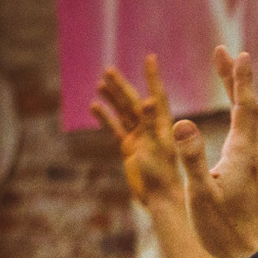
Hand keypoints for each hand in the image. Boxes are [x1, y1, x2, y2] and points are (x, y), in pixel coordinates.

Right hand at [92, 56, 182, 205]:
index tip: (150, 58)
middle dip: (122, 86)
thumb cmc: (163, 177)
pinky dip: (106, 118)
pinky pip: (116, 129)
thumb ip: (152, 124)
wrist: (160, 200)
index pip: (157, 96)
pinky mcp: (130, 149)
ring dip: (113, 98)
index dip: (153, 77)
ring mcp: (140, 139)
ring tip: (101, 83)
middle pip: (135, 102)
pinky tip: (94, 106)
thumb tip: (150, 100)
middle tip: (109, 70)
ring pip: (124, 113)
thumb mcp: (156, 148)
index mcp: (163, 127)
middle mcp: (152, 129)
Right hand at [179, 48, 257, 257]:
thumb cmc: (222, 231)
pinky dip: (240, 116)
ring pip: (250, 122)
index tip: (236, 53)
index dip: (239, 79)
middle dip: (236, 79)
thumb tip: (181, 122)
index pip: (243, 107)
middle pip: (248, 108)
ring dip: (239, 95)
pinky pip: (248, 136)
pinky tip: (236, 120)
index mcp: (242, 154)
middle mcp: (253, 156)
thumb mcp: (200, 194)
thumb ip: (191, 157)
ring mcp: (254, 166)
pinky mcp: (252, 176)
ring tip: (228, 77)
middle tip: (224, 54)